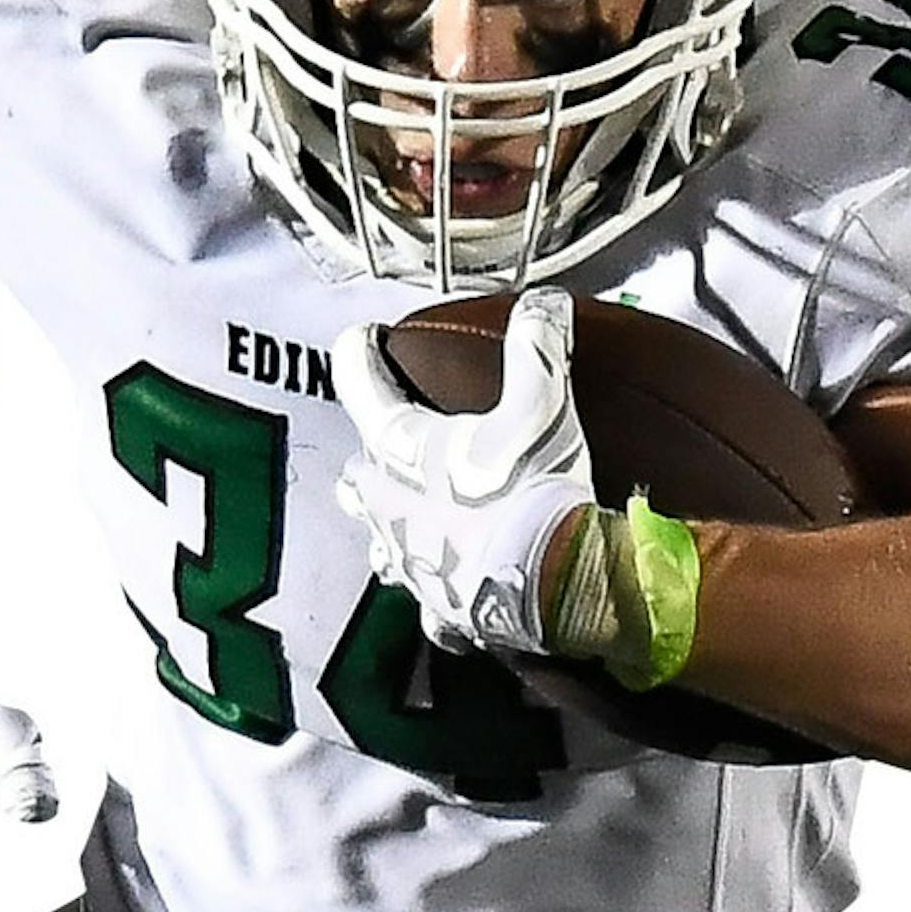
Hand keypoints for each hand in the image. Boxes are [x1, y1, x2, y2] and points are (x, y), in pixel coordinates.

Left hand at [330, 288, 594, 657]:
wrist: (553, 584)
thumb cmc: (532, 487)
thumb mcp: (540, 403)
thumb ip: (535, 346)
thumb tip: (543, 302)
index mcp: (397, 447)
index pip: (357, 383)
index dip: (358, 353)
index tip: (364, 339)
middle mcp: (386, 506)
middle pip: (357, 474)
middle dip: (371, 460)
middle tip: (394, 446)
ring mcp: (407, 563)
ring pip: (380, 542)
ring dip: (394, 527)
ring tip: (417, 519)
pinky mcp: (438, 609)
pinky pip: (429, 602)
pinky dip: (441, 592)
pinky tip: (459, 587)